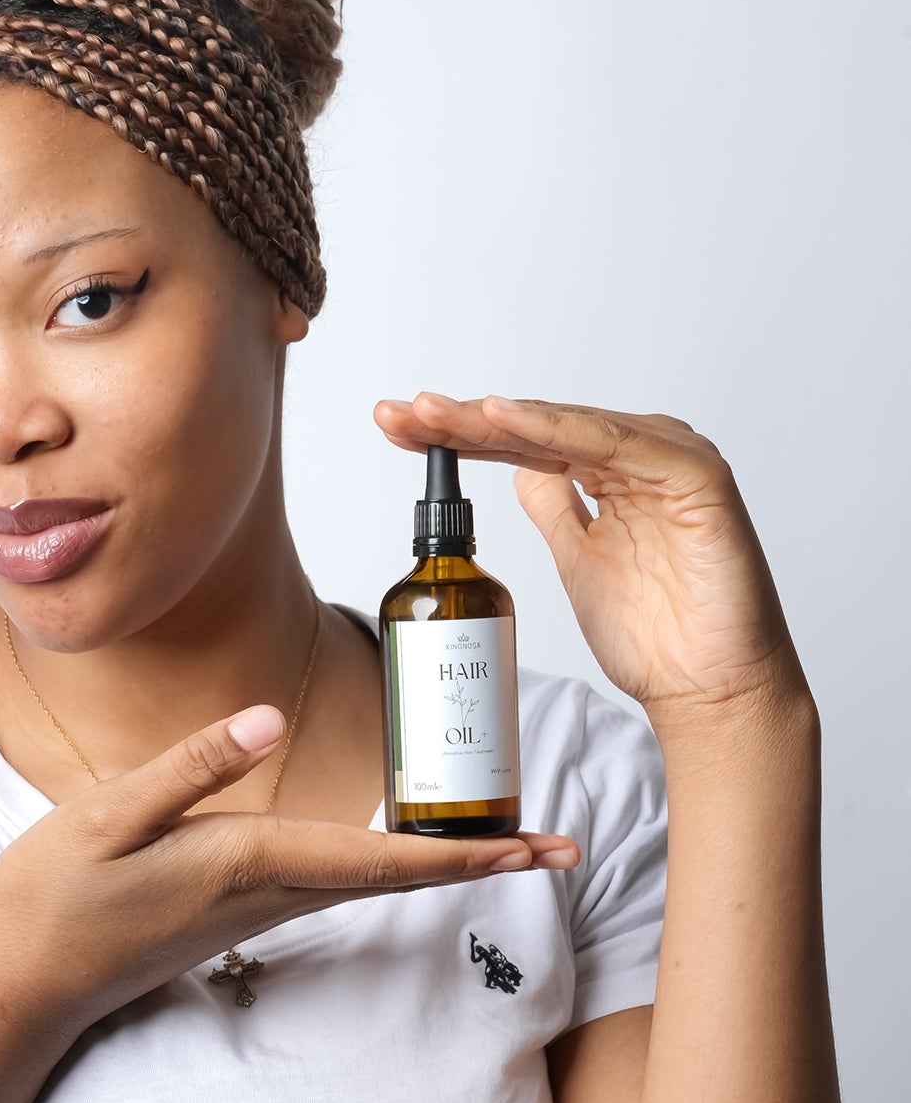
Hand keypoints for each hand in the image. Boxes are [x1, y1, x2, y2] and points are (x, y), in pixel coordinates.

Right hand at [0, 704, 580, 1039]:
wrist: (24, 988)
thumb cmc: (56, 899)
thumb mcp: (109, 816)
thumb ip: (192, 767)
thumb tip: (271, 719)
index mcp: (251, 863)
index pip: (385, 859)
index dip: (469, 853)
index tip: (538, 848)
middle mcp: (271, 893)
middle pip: (401, 876)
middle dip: (484, 861)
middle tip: (563, 846)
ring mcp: (260, 910)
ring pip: (376, 882)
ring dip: (446, 864)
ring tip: (508, 841)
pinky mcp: (241, 910)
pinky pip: (340, 885)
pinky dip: (394, 866)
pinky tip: (407, 849)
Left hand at [373, 391, 810, 722]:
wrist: (706, 690)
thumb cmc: (656, 637)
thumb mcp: (579, 561)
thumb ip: (555, 508)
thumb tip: (515, 469)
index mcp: (612, 472)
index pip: (523, 444)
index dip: (458, 436)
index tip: (396, 431)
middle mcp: (638, 456)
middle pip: (536, 427)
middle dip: (460, 421)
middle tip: (396, 414)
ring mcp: (667, 460)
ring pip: (565, 426)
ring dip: (494, 418)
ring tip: (432, 413)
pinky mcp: (694, 473)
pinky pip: (612, 443)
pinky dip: (554, 429)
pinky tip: (501, 417)